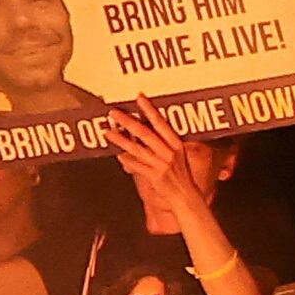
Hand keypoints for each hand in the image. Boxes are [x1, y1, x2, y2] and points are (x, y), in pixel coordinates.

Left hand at [108, 98, 213, 221]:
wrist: (186, 196)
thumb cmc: (182, 176)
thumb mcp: (179, 156)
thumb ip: (164, 145)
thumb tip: (147, 134)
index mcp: (176, 144)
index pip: (161, 123)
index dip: (149, 110)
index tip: (139, 98)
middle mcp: (168, 152)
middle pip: (145, 133)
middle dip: (128, 122)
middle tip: (115, 114)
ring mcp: (160, 164)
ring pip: (137, 149)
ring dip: (121, 140)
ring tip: (109, 132)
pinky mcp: (154, 176)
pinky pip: (137, 166)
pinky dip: (127, 161)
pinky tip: (119, 156)